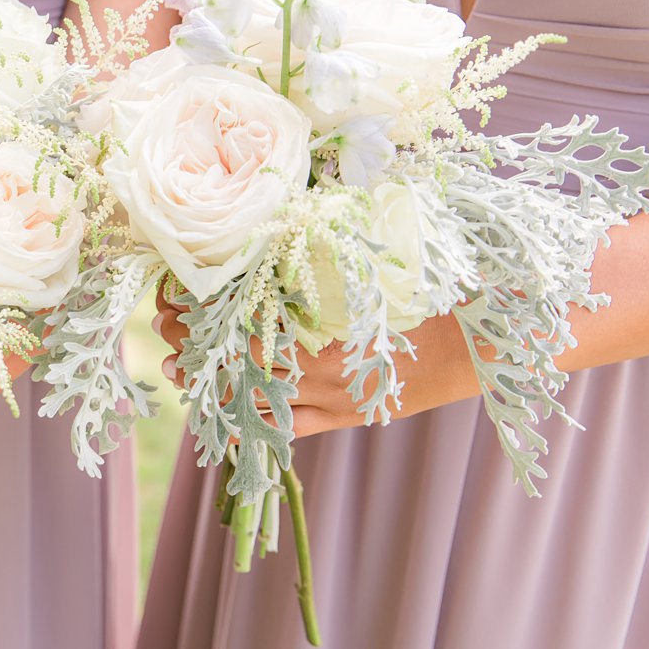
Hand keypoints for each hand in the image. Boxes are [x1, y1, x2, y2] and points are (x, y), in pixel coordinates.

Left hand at [152, 281, 480, 437]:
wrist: (486, 344)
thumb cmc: (436, 292)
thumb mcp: (378, 267)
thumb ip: (329, 258)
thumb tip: (287, 218)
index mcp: (327, 329)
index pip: (245, 325)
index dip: (203, 314)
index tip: (173, 292)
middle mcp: (323, 371)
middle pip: (238, 360)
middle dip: (194, 343)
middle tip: (161, 324)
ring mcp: (333, 400)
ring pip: (253, 399)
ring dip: (210, 382)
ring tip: (172, 366)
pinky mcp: (346, 418)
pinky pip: (287, 430)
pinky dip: (251, 424)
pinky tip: (219, 418)